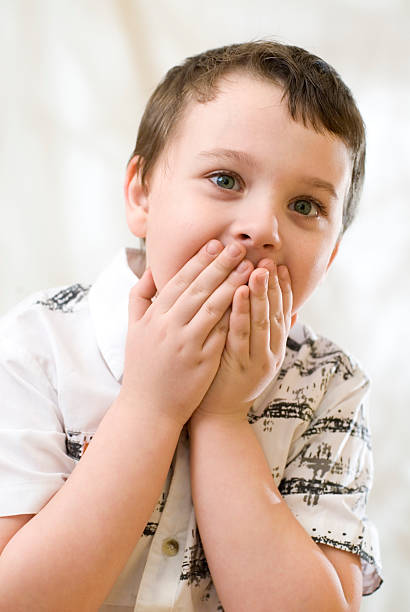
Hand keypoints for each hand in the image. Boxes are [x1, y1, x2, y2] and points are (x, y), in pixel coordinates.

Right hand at [119, 240, 253, 427]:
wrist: (147, 408)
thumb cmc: (142, 366)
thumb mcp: (133, 328)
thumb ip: (140, 297)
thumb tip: (151, 269)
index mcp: (153, 316)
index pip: (179, 280)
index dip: (198, 261)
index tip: (215, 244)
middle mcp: (168, 326)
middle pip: (198, 289)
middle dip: (220, 265)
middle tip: (239, 247)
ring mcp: (186, 344)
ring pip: (212, 307)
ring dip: (233, 284)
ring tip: (249, 268)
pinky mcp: (202, 361)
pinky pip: (221, 332)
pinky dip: (234, 314)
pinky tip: (249, 300)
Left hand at [190, 259, 293, 424]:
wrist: (219, 415)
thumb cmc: (230, 378)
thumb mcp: (254, 353)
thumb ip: (269, 331)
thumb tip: (291, 308)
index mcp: (274, 346)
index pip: (282, 311)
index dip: (283, 288)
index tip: (280, 265)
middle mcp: (270, 352)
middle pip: (275, 312)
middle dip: (273, 285)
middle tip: (270, 260)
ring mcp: (257, 360)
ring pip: (262, 321)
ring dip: (261, 294)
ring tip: (258, 269)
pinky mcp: (240, 366)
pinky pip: (240, 335)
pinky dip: (241, 312)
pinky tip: (238, 293)